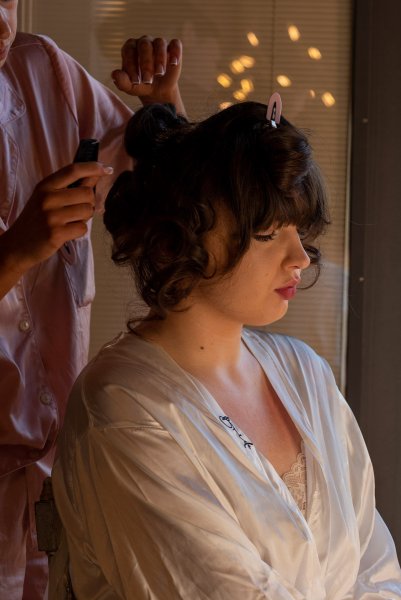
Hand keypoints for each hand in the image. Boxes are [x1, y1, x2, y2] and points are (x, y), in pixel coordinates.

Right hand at [0, 162, 112, 276]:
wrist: (17, 245)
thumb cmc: (36, 220)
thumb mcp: (46, 198)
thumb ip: (69, 187)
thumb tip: (95, 174)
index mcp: (45, 186)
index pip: (73, 170)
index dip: (93, 167)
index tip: (106, 168)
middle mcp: (47, 198)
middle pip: (87, 193)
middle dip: (90, 203)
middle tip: (78, 210)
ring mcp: (51, 216)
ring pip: (88, 211)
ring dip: (85, 218)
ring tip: (70, 221)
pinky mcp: (56, 233)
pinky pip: (82, 228)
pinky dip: (79, 231)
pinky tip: (67, 232)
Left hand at [112, 36, 184, 113]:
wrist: (158, 90)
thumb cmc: (141, 85)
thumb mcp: (130, 87)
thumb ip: (121, 81)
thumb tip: (114, 74)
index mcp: (130, 47)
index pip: (129, 51)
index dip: (132, 66)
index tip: (135, 82)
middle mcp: (144, 42)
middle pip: (144, 46)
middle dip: (146, 63)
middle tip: (148, 81)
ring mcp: (159, 43)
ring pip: (159, 43)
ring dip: (160, 59)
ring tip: (159, 74)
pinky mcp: (173, 48)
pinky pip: (175, 44)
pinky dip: (175, 52)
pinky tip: (173, 64)